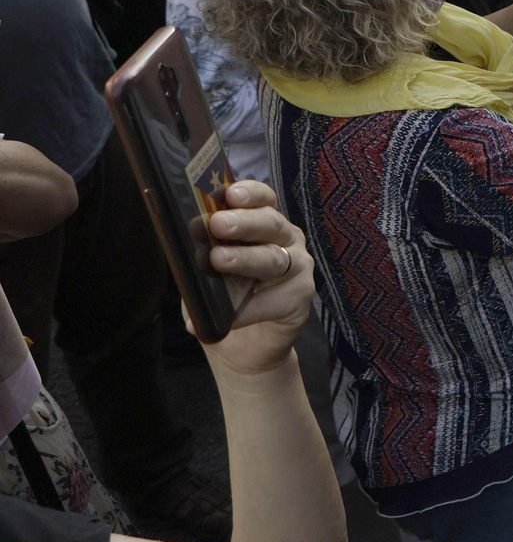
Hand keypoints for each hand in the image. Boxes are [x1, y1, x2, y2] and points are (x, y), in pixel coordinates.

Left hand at [200, 180, 314, 377]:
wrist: (241, 349)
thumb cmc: (223, 300)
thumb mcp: (204, 271)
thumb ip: (200, 253)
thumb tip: (181, 240)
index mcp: (264, 225)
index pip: (263, 200)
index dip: (250, 193)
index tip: (231, 193)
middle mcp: (286, 240)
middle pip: (271, 224)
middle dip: (244, 222)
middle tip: (218, 224)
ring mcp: (298, 268)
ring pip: (274, 259)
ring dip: (245, 259)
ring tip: (218, 261)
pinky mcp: (301, 299)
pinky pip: (274, 301)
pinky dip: (249, 309)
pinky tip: (230, 316)